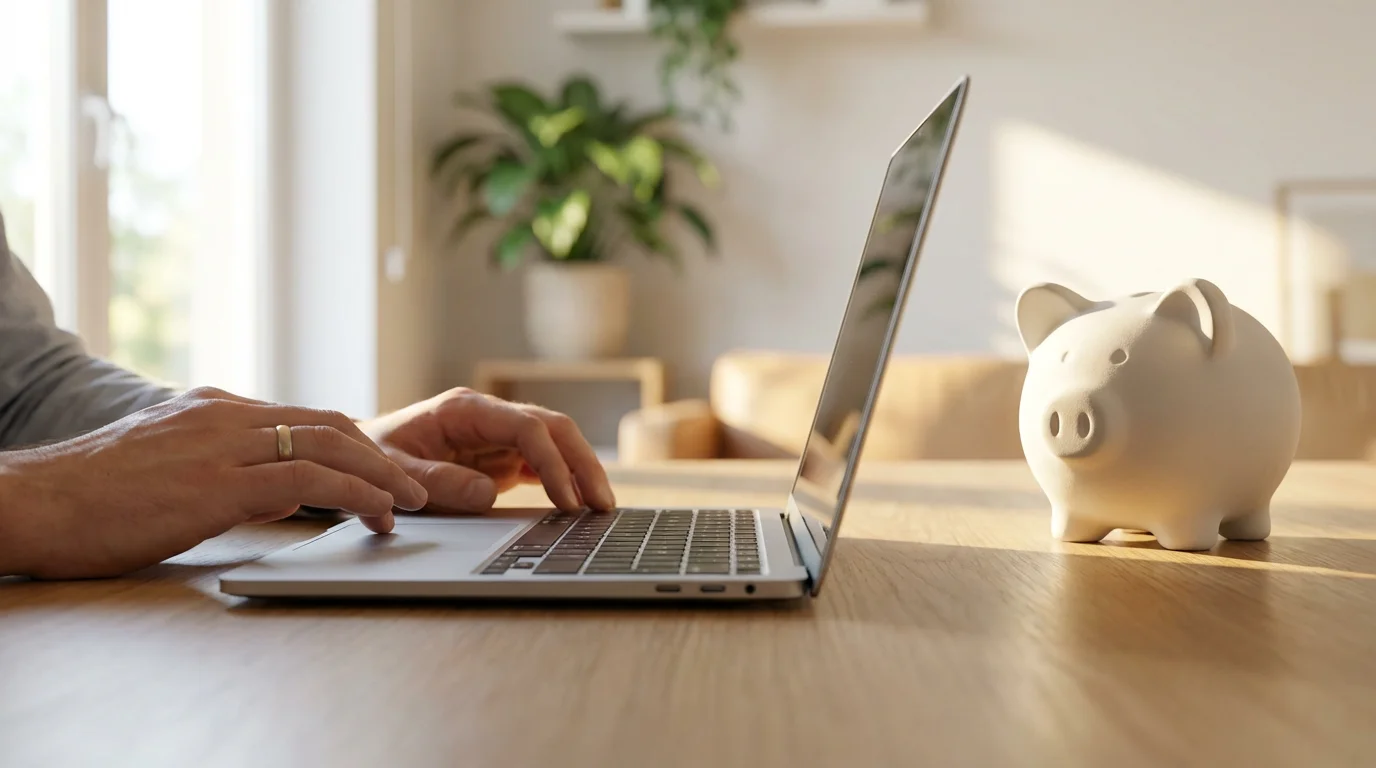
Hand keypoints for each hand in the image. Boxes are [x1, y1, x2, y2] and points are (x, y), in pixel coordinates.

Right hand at [0, 387, 427, 579]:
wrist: (30, 500)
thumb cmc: (89, 496)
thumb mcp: (167, 468)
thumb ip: (222, 469)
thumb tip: (276, 493)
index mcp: (212, 409)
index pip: (303, 417)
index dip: (353, 444)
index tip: (383, 469)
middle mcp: (224, 416)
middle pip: (328, 424)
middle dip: (381, 456)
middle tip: (416, 486)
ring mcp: (222, 445)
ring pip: (328, 446)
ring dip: (381, 475)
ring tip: (413, 503)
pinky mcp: (217, 484)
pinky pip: (307, 481)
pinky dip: (354, 494)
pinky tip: (377, 513)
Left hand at [359, 388, 614, 513]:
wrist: (356, 458)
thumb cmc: (370, 461)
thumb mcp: (392, 472)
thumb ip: (437, 482)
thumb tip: (488, 494)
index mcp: (464, 409)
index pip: (527, 426)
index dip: (552, 461)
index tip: (565, 499)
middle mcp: (488, 415)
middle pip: (553, 428)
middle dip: (582, 464)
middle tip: (602, 504)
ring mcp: (497, 434)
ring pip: (555, 443)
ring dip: (580, 472)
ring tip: (600, 509)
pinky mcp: (500, 454)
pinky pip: (542, 463)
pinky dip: (563, 481)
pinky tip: (578, 506)